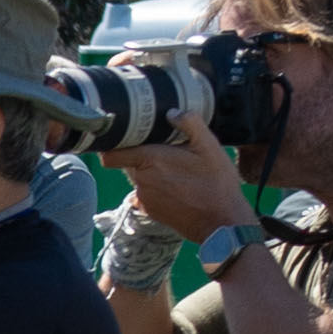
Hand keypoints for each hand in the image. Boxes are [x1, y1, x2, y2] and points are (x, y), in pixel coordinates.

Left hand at [112, 131, 255, 247]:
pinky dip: (155, 186)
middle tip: (162, 147)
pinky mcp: (150, 211)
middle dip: (140, 153)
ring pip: (138, 177)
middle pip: (127, 162)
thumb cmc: (216, 184)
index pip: (111, 154)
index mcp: (150, 160)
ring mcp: (144, 198)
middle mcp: (140, 180)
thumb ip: (190, 123)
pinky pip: (146, 192)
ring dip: (150, 170)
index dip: (114, 144)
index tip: (125, 137)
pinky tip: (176, 184)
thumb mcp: (209, 146)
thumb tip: (173, 112)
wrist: (221, 221)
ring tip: (174, 166)